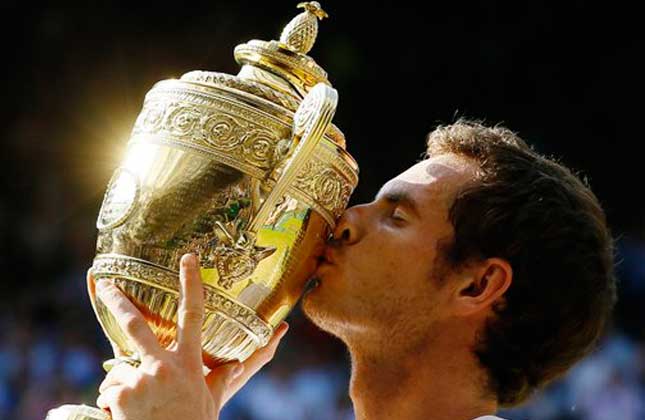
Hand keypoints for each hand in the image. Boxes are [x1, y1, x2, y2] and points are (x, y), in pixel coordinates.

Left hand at [94, 253, 288, 419]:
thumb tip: (268, 343)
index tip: (188, 258)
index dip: (191, 284)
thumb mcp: (218, 394)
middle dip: (118, 301)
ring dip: (125, 383)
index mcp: (190, 363)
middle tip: (105, 283)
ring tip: (140, 406)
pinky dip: (114, 401)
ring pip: (120, 367)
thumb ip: (238, 368)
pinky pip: (109, 389)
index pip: (194, 315)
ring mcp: (140, 380)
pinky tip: (128, 416)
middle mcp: (163, 367)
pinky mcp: (120, 396)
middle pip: (136, 325)